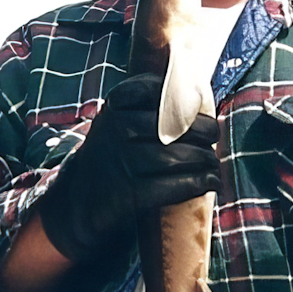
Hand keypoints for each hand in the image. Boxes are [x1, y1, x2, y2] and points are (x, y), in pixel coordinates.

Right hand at [35, 73, 220, 264]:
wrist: (78, 203)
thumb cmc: (113, 157)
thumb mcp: (118, 124)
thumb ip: (147, 108)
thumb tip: (197, 95)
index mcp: (113, 108)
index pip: (149, 88)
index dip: (178, 95)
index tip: (196, 105)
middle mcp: (114, 131)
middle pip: (172, 126)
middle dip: (203, 130)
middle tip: (214, 135)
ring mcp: (120, 163)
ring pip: (175, 157)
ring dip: (205, 160)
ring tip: (214, 163)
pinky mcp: (127, 195)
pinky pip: (173, 186)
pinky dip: (198, 183)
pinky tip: (210, 181)